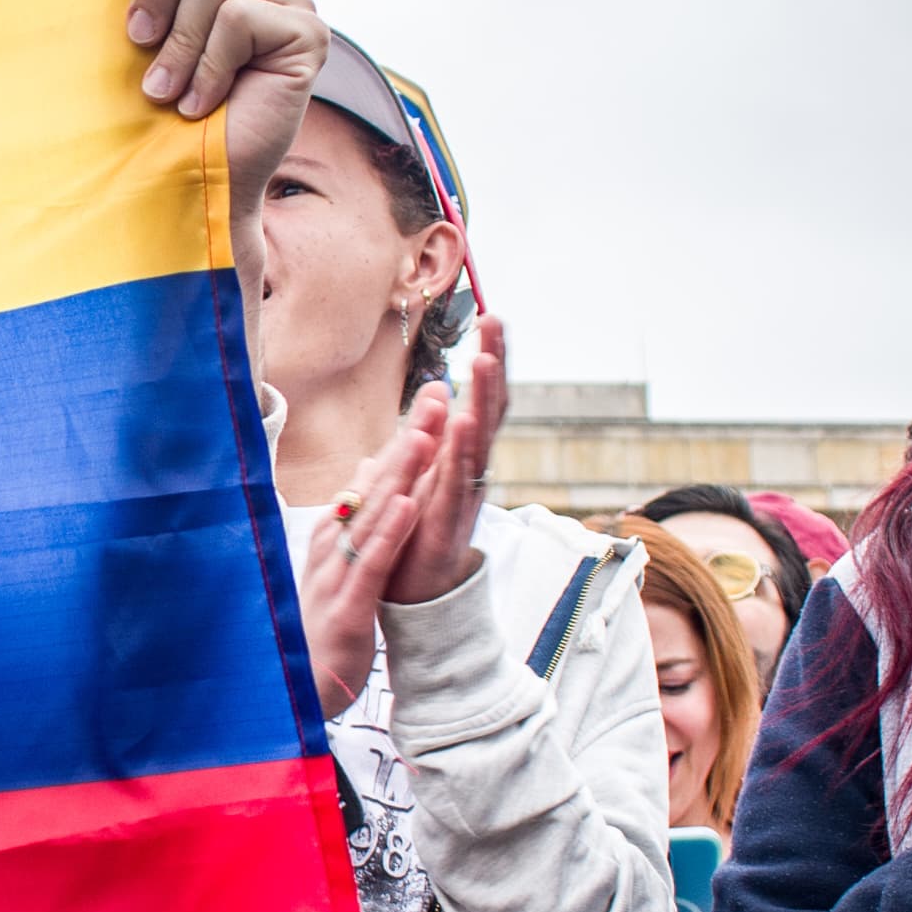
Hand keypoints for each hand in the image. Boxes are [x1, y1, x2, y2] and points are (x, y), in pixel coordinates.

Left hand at [117, 0, 329, 226]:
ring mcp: (291, 4)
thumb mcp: (138, 37)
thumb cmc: (154, 116)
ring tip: (170, 92)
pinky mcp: (307, 35)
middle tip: (135, 40)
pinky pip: (239, 19)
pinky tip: (203, 104)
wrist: (186, 183)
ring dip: (178, 42)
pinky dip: (207, 67)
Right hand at [294, 386, 446, 711]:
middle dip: (405, 444)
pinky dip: (390, 532)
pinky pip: (370, 564)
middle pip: (372, 489)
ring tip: (426, 436)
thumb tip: (365, 470)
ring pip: (371, 518)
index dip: (401, 443)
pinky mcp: (347, 609)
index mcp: (331, 539)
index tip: (429, 404)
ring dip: (399, 476)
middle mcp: (330, 550)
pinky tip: (410, 504)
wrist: (295, 693)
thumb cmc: (319, 628)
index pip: (369, 483)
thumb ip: (354, 517)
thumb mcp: (339, 567)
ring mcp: (335, 578)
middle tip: (434, 400)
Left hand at [380, 317, 507, 607]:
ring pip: (478, 438)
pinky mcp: (448, 520)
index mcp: (461, 456)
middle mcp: (471, 470)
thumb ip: (426, 435)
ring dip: (482, 397)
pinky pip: (456, 480)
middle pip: (489, 408)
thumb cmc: (417, 531)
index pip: (480, 398)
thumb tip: (437, 393)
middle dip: (493, 364)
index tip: (492, 316)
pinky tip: (464, 420)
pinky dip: (461, 450)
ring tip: (484, 358)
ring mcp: (464, 494)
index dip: (488, 361)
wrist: (415, 595)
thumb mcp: (418, 471)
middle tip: (496, 319)